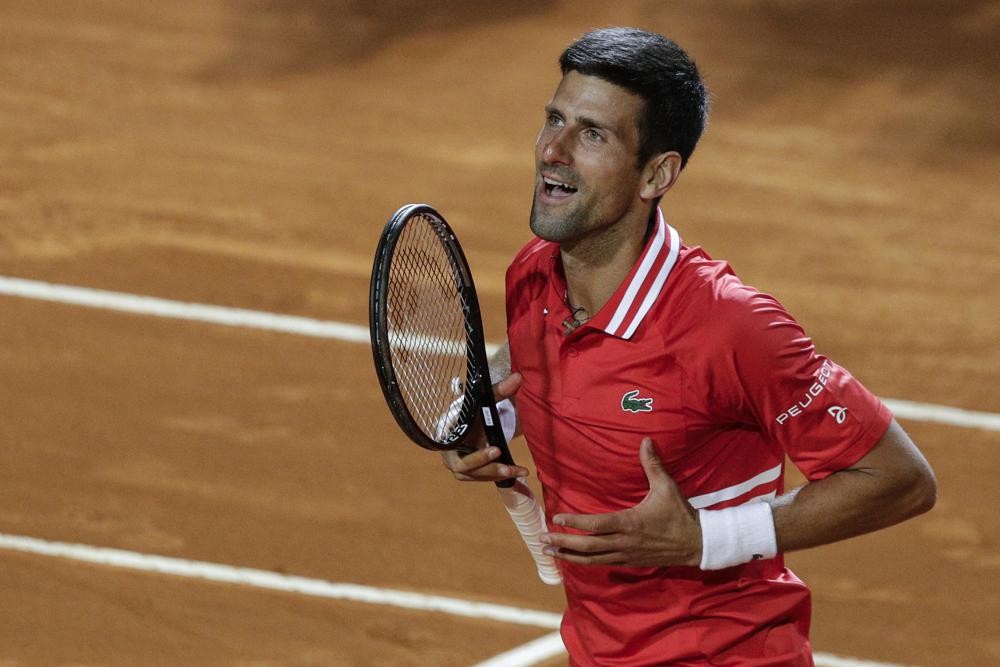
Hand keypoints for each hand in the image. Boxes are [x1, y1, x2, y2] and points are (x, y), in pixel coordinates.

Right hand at [440, 372, 528, 481]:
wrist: (469, 422)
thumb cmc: (471, 411)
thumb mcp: (484, 401)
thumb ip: (499, 391)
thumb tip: (518, 377)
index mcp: (447, 434)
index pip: (455, 448)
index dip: (474, 454)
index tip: (496, 449)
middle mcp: (449, 453)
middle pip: (463, 467)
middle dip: (486, 467)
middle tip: (507, 464)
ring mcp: (459, 465)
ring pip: (474, 475)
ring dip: (495, 474)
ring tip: (517, 471)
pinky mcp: (470, 472)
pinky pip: (482, 478)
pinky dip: (500, 478)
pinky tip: (518, 474)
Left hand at [541, 438, 701, 566]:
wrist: (697, 544)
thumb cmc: (679, 514)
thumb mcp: (666, 487)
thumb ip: (653, 465)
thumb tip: (646, 440)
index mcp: (630, 523)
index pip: (596, 525)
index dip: (575, 523)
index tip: (557, 518)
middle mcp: (624, 542)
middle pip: (588, 547)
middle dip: (563, 543)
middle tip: (542, 539)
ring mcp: (626, 555)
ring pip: (592, 560)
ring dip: (568, 556)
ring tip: (548, 551)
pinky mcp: (630, 562)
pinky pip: (602, 563)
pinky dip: (584, 562)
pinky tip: (572, 558)